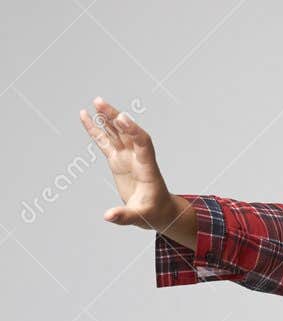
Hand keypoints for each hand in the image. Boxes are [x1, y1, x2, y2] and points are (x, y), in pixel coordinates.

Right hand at [79, 96, 187, 235]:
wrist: (159, 211)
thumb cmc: (154, 213)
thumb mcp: (141, 217)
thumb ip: (125, 216)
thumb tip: (107, 216)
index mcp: (148, 168)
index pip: (143, 143)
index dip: (133, 130)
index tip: (122, 118)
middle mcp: (137, 158)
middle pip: (127, 132)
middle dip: (115, 117)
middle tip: (100, 103)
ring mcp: (127, 157)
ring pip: (116, 133)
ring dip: (107, 118)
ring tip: (95, 103)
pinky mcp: (117, 160)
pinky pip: (105, 142)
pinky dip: (95, 130)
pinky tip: (85, 116)